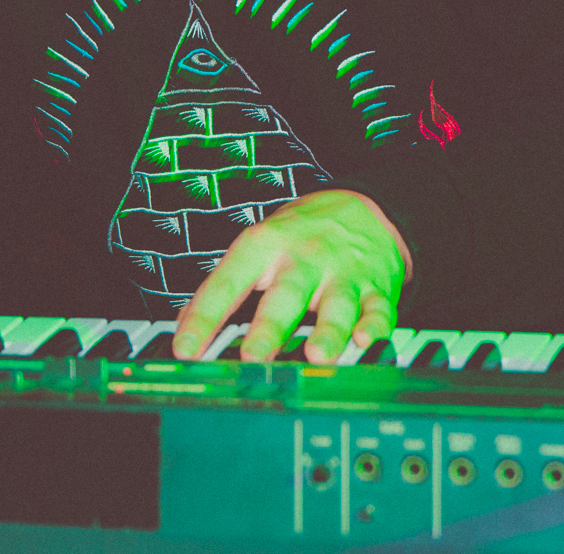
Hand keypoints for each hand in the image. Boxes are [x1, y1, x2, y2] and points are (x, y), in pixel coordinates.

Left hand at [173, 188, 409, 363]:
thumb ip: (226, 286)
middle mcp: (303, 260)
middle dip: (270, 327)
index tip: (186, 349)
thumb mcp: (258, 246)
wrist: (365, 207)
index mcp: (265, 247)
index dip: (204, 316)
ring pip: (336, 305)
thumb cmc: (302, 234)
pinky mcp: (375, 289)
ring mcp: (342, 275)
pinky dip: (374, 325)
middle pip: (285, 295)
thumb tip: (185, 326)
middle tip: (253, 355)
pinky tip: (364, 337)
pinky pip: (378, 308)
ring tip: (316, 356)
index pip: (228, 282)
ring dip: (328, 332)